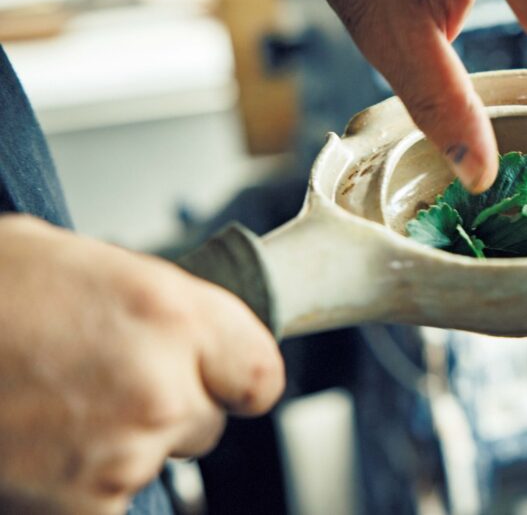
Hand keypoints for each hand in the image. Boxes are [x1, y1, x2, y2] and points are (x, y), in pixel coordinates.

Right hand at [0, 215, 283, 514]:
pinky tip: (37, 447)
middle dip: (171, 407)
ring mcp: (123, 454)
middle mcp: (162, 386)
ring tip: (55, 409)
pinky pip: (110, 501)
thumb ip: (152, 303)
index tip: (224, 377)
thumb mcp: (81, 263)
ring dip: (121, 445)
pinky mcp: (83, 507)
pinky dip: (79, 485)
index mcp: (172, 313)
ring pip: (157, 464)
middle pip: (208, 421)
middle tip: (108, 383)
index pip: (261, 372)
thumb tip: (181, 327)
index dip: (238, 375)